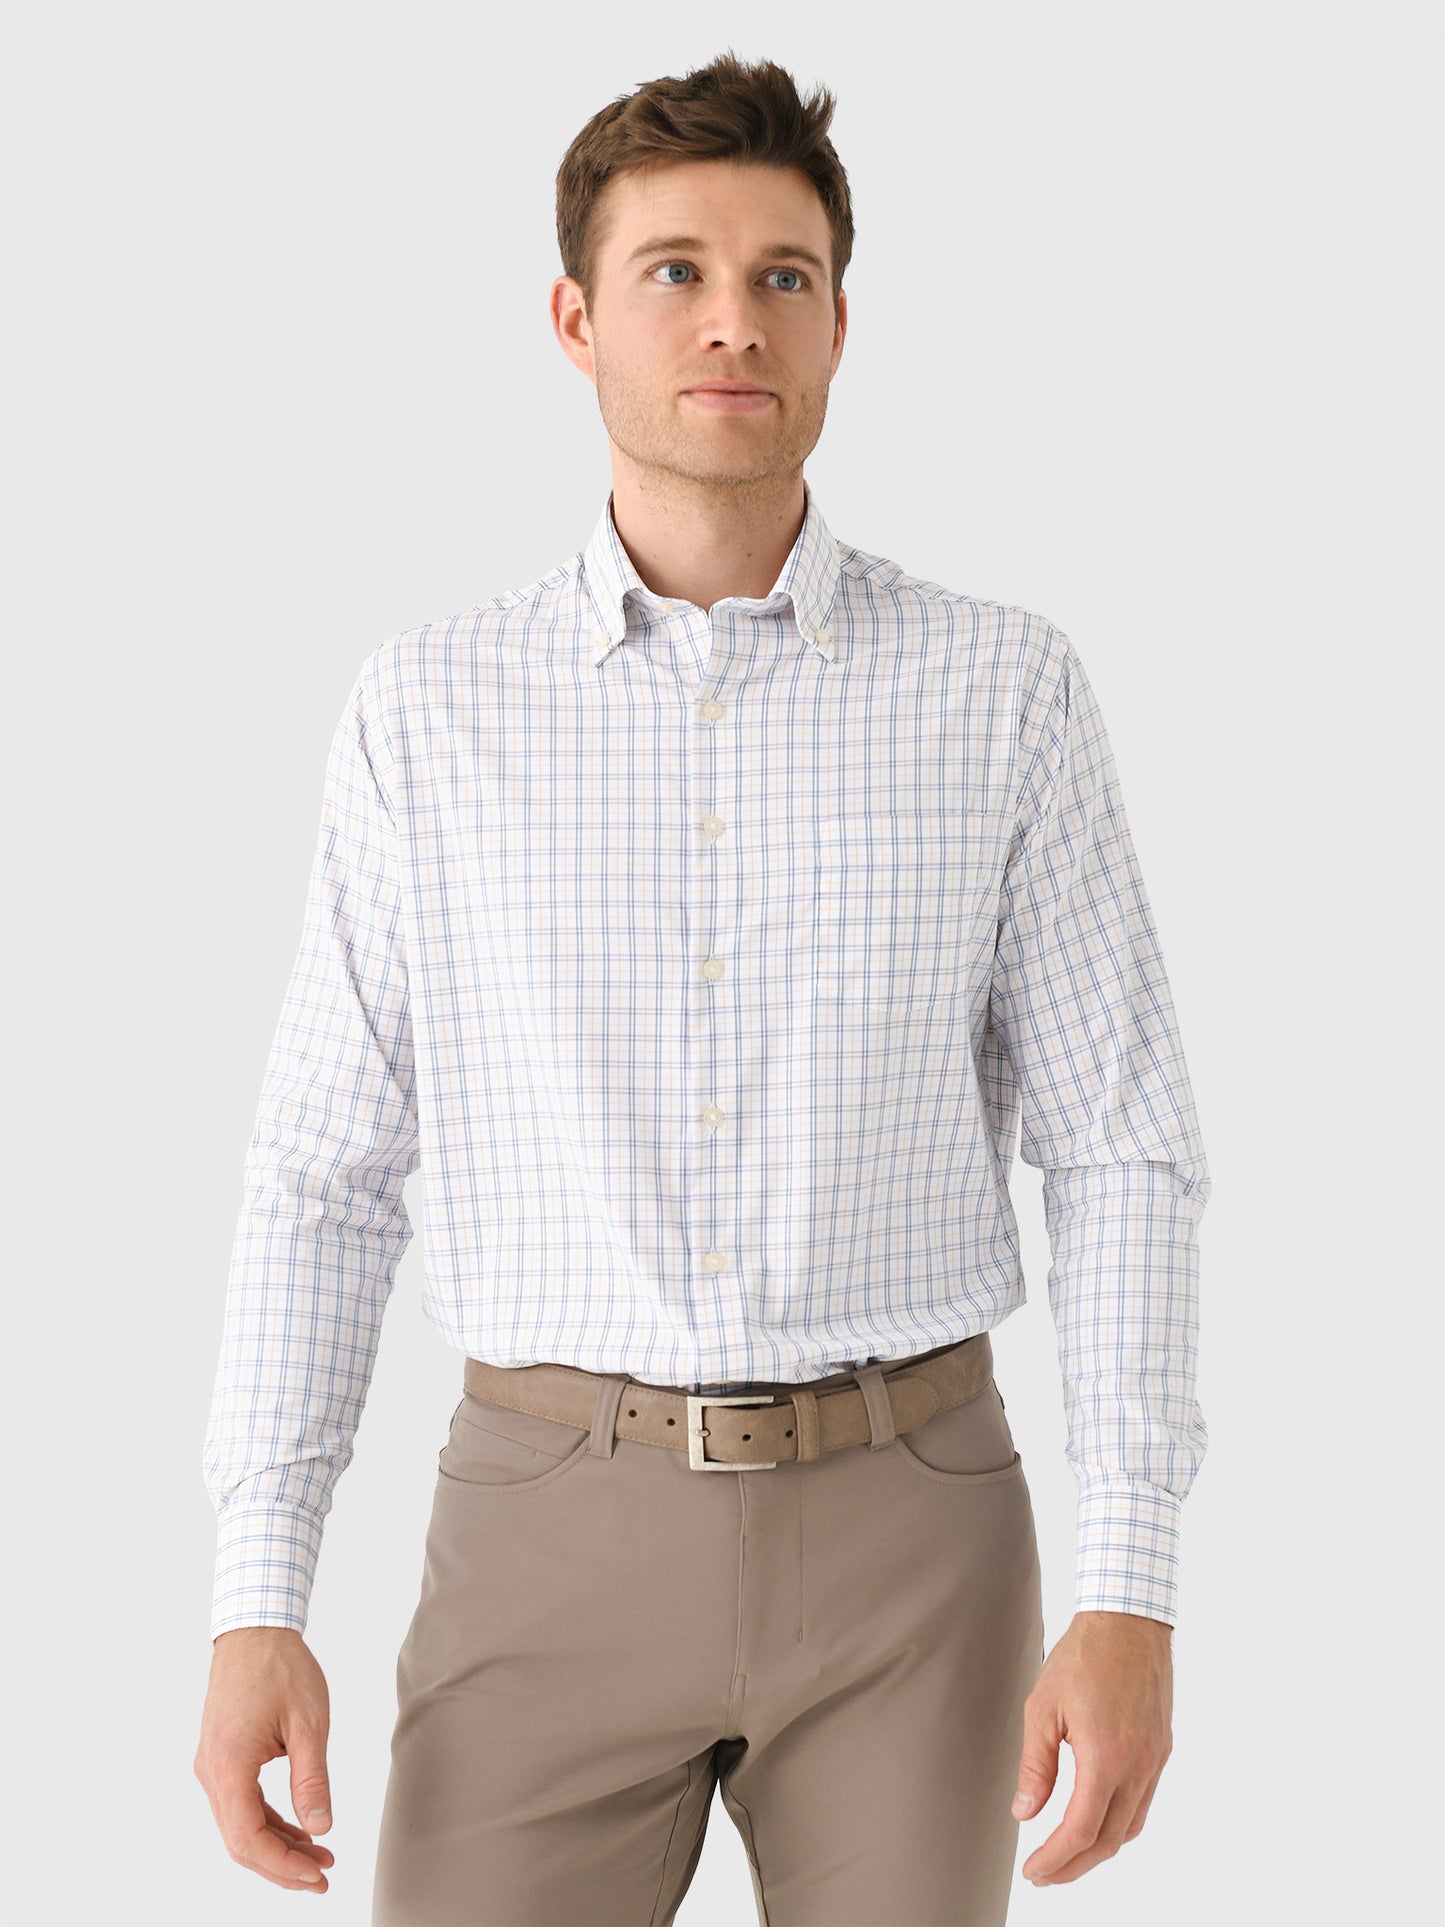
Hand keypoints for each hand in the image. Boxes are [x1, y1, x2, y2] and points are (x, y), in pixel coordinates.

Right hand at [194, 1625, 336, 1893]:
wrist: (255, 1630)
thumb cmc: (281, 1668)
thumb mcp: (308, 1723)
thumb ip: (312, 1780)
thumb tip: (320, 1828)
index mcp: (229, 1765)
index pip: (247, 1837)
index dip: (281, 1865)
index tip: (316, 1874)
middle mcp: (212, 1771)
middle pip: (241, 1840)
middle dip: (281, 1865)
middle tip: (323, 1876)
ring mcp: (213, 1765)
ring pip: (240, 1825)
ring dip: (277, 1845)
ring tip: (320, 1856)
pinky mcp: (222, 1757)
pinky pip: (242, 1803)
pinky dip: (269, 1822)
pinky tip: (300, 1829)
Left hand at [1011, 1609, 1172, 1886]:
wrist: (1127, 1621)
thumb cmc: (1083, 1656)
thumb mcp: (1043, 1708)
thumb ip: (1036, 1766)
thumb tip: (1025, 1812)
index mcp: (1106, 1758)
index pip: (1080, 1831)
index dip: (1055, 1859)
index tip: (1033, 1871)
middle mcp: (1137, 1767)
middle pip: (1107, 1841)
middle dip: (1074, 1866)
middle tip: (1045, 1874)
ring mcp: (1154, 1760)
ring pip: (1129, 1827)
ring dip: (1098, 1849)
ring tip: (1067, 1854)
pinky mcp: (1161, 1750)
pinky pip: (1142, 1803)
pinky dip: (1118, 1824)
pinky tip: (1096, 1818)